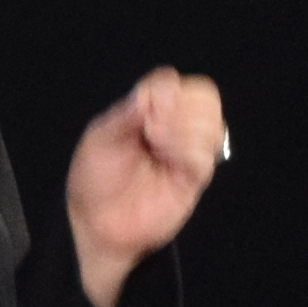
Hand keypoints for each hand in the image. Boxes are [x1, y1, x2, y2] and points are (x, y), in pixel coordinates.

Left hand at [61, 67, 227, 306]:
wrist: (98, 223)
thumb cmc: (95, 178)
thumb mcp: (100, 139)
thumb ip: (126, 113)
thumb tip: (156, 89)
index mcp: (149, 111)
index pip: (176, 83)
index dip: (168, 91)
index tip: (147, 111)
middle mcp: (173, 128)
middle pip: (205, 98)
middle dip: (181, 110)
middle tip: (151, 130)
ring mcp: (186, 152)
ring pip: (212, 124)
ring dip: (185, 131)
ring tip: (158, 146)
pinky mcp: (193, 178)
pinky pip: (207, 156)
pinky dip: (189, 152)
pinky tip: (168, 159)